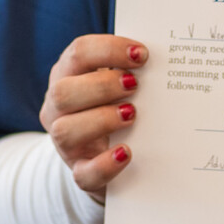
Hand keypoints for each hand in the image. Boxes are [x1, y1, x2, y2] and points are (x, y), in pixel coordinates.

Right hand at [38, 35, 145, 202]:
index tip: (141, 54)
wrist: (101, 153)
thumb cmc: (112, 104)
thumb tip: (166, 62)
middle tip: (134, 85)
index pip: (78, 52)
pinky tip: (127, 152)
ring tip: (132, 115)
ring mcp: (64, 143)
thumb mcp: (113, 85)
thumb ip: (130, 71)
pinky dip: (105, 164)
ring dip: (101, 119)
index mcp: (67, 75)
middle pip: (63, 92)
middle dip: (102, 86)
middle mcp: (58, 108)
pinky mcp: (79, 171)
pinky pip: (84, 173)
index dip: (109, 50)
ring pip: (65, 131)